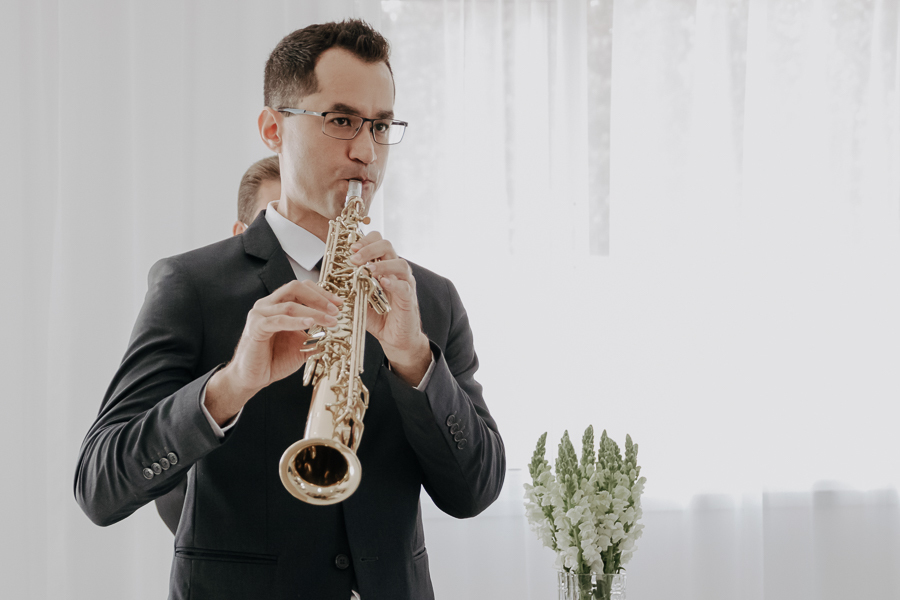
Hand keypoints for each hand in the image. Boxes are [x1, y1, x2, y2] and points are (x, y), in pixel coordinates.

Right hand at [205, 280, 341, 424]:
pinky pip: (278, 320)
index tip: (339, 303)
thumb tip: (335, 331)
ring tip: (330, 321)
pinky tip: (309, 324)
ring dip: (314, 312)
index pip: (301, 288)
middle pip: (295, 288)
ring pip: (290, 305)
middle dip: (319, 298)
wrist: (253, 378)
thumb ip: (315, 335)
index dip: (321, 293)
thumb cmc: (274, 360)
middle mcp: (268, 305)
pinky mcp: (256, 328)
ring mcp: (260, 314)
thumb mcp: (301, 345)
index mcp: (278, 305)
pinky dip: (296, 321)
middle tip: (335, 310)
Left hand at [349, 232, 430, 384]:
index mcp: (383, 267)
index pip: (377, 242)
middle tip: (354, 259)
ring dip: (381, 264)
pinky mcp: (409, 299)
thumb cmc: (379, 317)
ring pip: (400, 264)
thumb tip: (329, 279)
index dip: (364, 241)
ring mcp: (405, 284)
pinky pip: (404, 286)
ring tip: (367, 270)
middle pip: (387, 246)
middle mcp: (395, 272)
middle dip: (368, 248)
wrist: (395, 338)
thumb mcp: (359, 299)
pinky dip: (394, 283)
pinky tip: (383, 282)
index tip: (351, 248)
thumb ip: (350, 286)